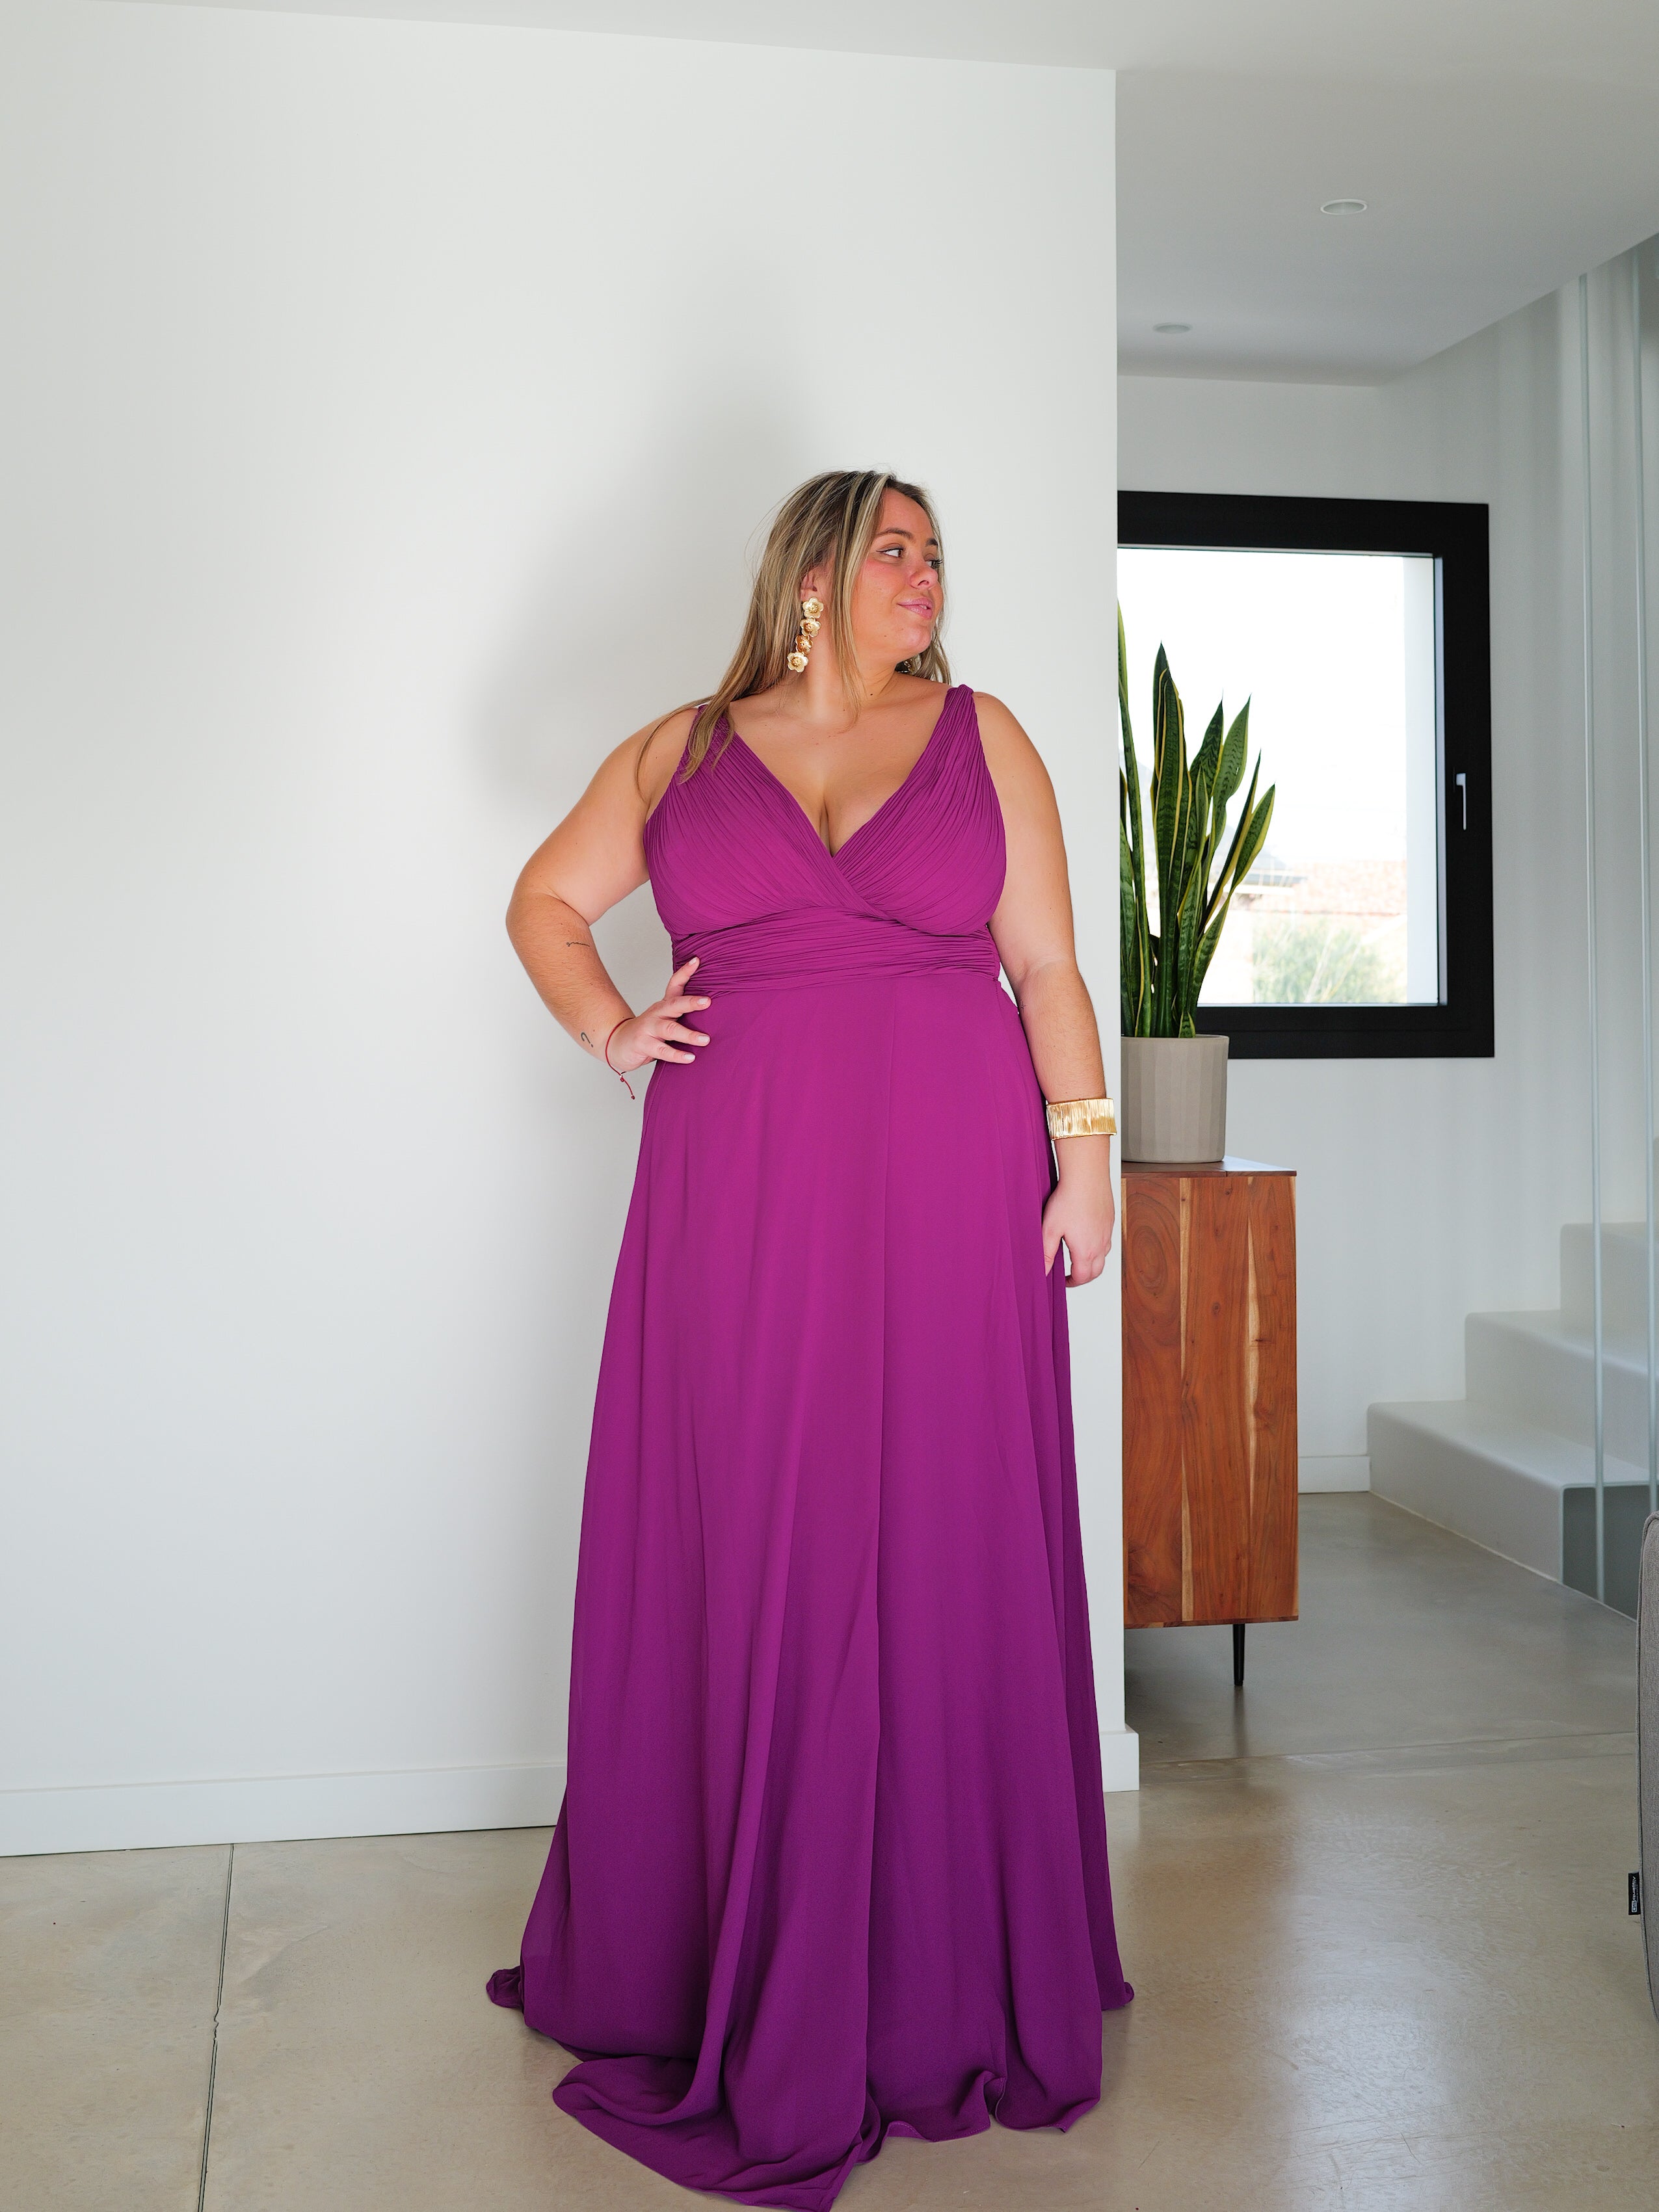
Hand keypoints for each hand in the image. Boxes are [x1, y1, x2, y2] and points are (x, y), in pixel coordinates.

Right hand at [605, 957, 711, 1070]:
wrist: (617, 1042)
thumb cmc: (648, 1031)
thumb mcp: (664, 1018)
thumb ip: (682, 1014)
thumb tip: (713, 1008)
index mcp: (664, 1006)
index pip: (674, 985)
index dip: (685, 972)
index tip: (696, 961)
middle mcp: (656, 1014)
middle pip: (673, 1005)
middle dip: (690, 1002)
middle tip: (707, 1002)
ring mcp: (648, 1029)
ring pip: (669, 1029)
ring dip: (688, 1034)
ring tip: (705, 1039)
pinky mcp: (643, 1045)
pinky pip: (662, 1051)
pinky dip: (677, 1055)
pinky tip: (690, 1058)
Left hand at [1041, 1137, 1114, 1286]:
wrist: (1087, 1176)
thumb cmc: (1068, 1200)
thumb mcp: (1049, 1229)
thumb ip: (1046, 1254)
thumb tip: (1042, 1272)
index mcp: (1085, 1251)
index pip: (1081, 1277)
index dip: (1071, 1283)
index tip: (1062, 1281)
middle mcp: (1101, 1244)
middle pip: (1096, 1272)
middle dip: (1084, 1277)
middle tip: (1071, 1276)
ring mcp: (1107, 1232)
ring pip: (1104, 1256)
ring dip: (1093, 1263)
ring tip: (1079, 1258)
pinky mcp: (1110, 1220)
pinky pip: (1107, 1241)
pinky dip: (1099, 1247)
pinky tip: (1088, 1237)